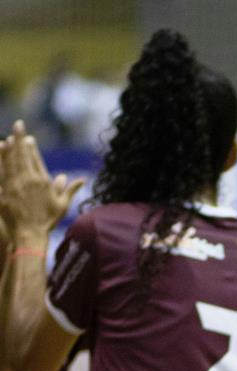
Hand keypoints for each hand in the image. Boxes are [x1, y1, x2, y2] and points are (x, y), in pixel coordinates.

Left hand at [0, 120, 83, 241]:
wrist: (29, 235)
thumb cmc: (47, 221)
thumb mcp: (62, 205)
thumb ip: (70, 189)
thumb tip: (83, 180)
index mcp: (43, 182)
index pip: (36, 159)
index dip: (31, 146)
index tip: (29, 137)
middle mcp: (28, 180)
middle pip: (22, 155)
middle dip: (19, 138)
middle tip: (17, 125)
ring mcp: (14, 185)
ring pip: (10, 161)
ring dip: (8, 148)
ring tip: (6, 138)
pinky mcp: (4, 192)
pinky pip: (0, 174)